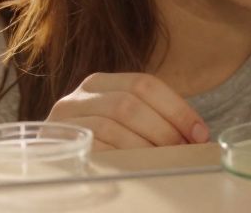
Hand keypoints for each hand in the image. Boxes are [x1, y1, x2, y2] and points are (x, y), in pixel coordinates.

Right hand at [47, 72, 209, 150]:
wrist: (50, 158)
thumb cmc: (95, 141)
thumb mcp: (119, 121)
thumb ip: (152, 119)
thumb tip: (199, 135)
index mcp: (101, 82)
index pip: (145, 84)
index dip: (177, 108)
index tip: (200, 132)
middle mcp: (80, 95)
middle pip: (130, 104)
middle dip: (164, 130)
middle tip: (183, 151)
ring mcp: (66, 119)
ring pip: (114, 125)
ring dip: (146, 147)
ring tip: (164, 162)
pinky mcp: (59, 144)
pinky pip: (96, 148)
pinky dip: (123, 158)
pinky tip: (137, 168)